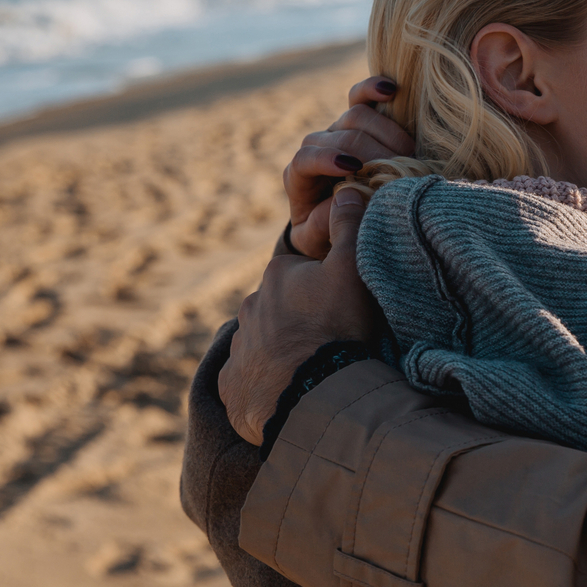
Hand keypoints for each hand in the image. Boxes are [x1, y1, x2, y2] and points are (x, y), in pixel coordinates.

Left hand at [223, 191, 380, 444]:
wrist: (314, 397)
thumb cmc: (336, 330)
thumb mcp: (352, 269)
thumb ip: (350, 226)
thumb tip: (345, 188)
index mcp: (276, 277)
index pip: (298, 275)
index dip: (322, 289)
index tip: (341, 309)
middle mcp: (249, 309)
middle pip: (279, 309)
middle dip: (298, 320)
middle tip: (330, 340)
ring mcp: (238, 351)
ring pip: (263, 345)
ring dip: (282, 352)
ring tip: (314, 369)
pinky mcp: (233, 388)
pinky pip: (249, 382)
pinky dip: (266, 385)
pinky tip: (290, 392)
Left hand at [285, 76, 413, 256]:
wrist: (342, 224)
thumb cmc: (329, 236)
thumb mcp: (318, 241)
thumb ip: (323, 225)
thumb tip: (342, 199)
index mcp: (300, 176)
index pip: (306, 157)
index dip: (328, 159)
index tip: (355, 171)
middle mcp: (318, 147)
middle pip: (340, 135)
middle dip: (371, 152)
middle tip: (398, 172)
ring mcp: (339, 131)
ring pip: (356, 115)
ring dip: (387, 133)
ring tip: (409, 156)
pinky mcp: (359, 121)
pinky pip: (362, 97)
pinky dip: (374, 89)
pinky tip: (392, 90)